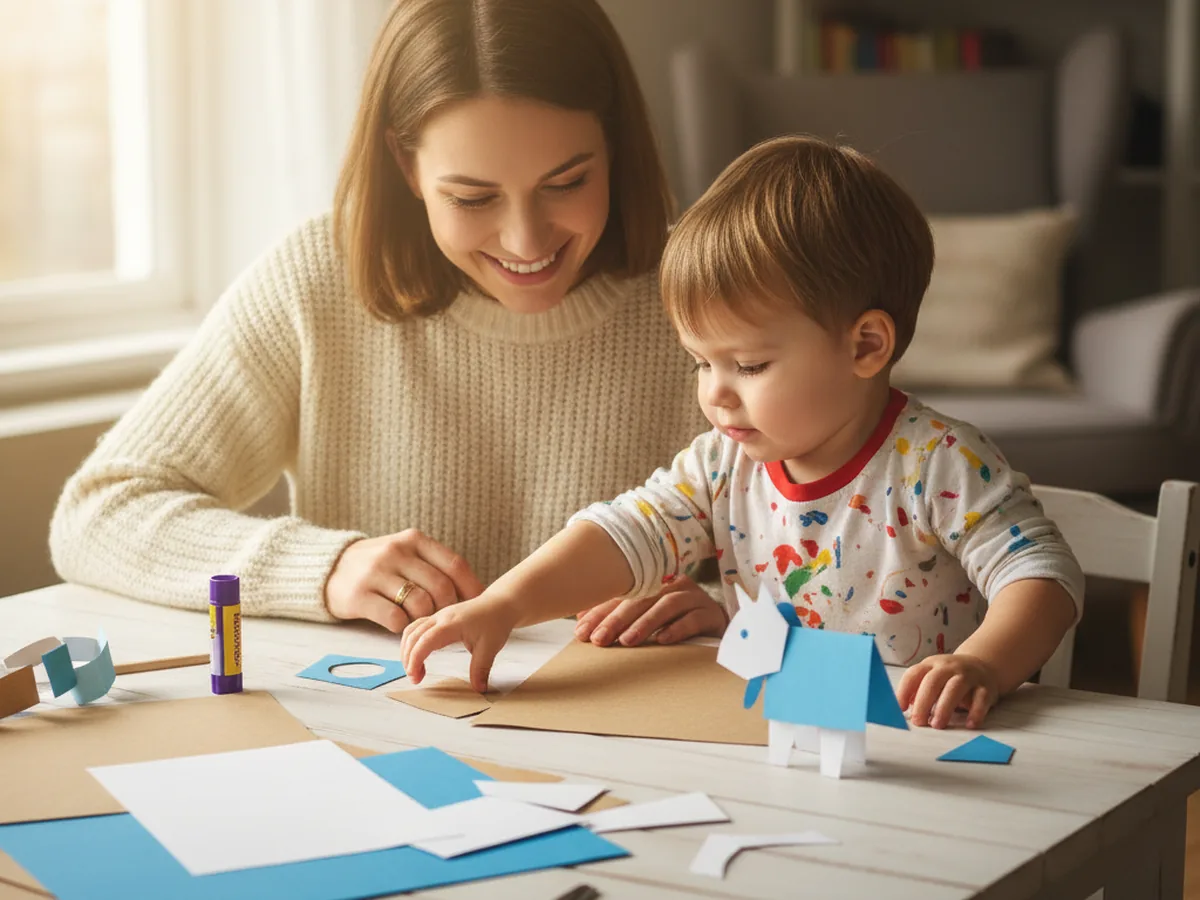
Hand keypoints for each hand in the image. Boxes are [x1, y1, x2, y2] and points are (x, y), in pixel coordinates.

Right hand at [324, 529, 483, 633]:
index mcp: (413, 540)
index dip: (470, 587)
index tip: (477, 603)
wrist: (330, 569)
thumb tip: (473, 590)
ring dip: (425, 618)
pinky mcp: (359, 596)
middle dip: (448, 608)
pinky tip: (399, 623)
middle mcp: (396, 552)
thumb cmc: (380, 566)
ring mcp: (376, 573)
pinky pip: (395, 619)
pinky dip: (403, 626)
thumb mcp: (405, 552)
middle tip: (444, 617)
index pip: (454, 564)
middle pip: (441, 588)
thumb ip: (433, 565)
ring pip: (420, 604)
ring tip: (420, 619)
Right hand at [400, 595, 519, 691]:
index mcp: (451, 624)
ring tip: (414, 669)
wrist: (500, 603)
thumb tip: (478, 689)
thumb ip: (481, 669)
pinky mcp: (439, 618)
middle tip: (415, 678)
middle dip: (408, 658)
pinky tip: (418, 655)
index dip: (416, 659)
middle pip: (413, 635)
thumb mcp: (490, 647)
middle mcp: (440, 617)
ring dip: (407, 649)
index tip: (415, 676)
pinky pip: (418, 628)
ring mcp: (438, 616)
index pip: (425, 641)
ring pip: (412, 630)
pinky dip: (412, 642)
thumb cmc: (495, 621)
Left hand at [573, 575, 728, 646]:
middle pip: (641, 598)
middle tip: (599, 640)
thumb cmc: (676, 621)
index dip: (600, 612)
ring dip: (644, 624)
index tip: (581, 633)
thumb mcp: (644, 616)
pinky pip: (693, 619)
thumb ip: (616, 613)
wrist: (721, 628)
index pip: (623, 594)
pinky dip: (677, 629)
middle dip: (617, 620)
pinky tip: (663, 641)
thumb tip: (579, 617)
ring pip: (666, 605)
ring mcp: (695, 597)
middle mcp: (674, 584)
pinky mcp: (712, 613)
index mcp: (655, 581)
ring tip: (627, 642)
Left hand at [896, 653, 999, 728]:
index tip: (900, 708)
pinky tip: (969, 724)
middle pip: (933, 681)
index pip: (914, 674)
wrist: (984, 667)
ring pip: (955, 688)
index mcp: (932, 664)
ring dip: (944, 708)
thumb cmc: (950, 677)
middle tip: (919, 722)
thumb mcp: (933, 677)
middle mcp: (949, 667)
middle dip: (923, 702)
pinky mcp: (986, 687)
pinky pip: (981, 699)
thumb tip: (907, 708)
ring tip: (937, 725)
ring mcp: (969, 675)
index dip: (904, 691)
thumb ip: (920, 690)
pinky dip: (975, 712)